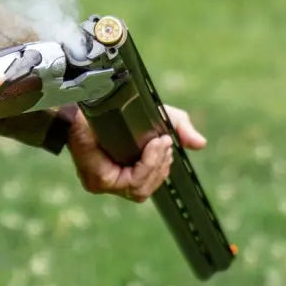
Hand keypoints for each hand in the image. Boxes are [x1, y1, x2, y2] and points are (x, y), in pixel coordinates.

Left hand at [67, 103, 206, 202]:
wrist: (85, 97)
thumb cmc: (112, 107)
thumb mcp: (152, 116)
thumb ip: (176, 128)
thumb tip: (201, 143)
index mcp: (122, 171)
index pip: (149, 183)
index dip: (162, 168)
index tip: (169, 145)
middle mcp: (111, 181)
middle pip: (148, 188)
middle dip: (161, 165)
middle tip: (165, 140)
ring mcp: (103, 184)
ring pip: (141, 188)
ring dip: (156, 165)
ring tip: (160, 142)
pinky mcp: (97, 180)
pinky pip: (131, 182)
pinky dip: (146, 165)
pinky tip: (152, 146)